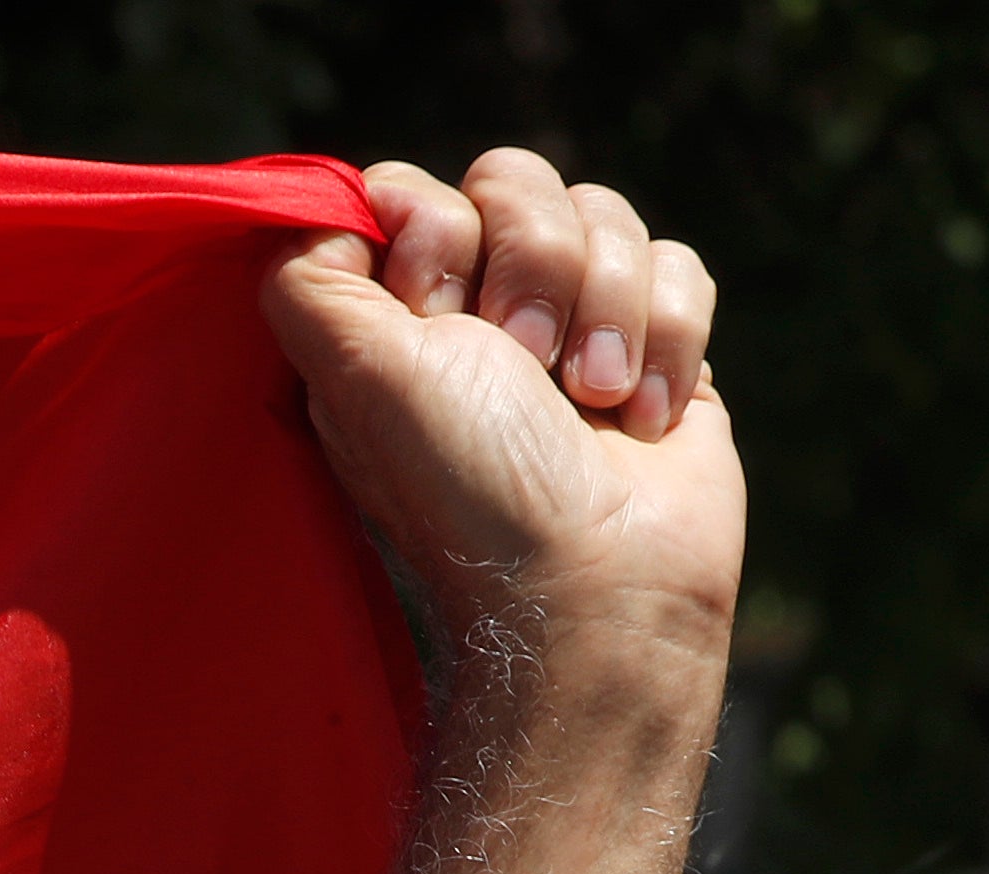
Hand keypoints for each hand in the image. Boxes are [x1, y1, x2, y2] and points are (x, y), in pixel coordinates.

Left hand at [265, 149, 739, 690]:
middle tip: (522, 359)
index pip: (410, 190)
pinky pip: (678, 263)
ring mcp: (571, 321)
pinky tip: (640, 416)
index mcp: (390, 317)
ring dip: (605, 307)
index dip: (434, 229)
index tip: (435, 308)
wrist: (597, 578)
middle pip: (516, 180)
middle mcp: (474, 311)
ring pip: (605, 214)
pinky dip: (666, 335)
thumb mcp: (354, 375)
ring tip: (589, 400)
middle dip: (532, 262)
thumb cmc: (469, 482)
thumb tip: (331, 210)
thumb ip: (309, 280)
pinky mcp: (655, 340)